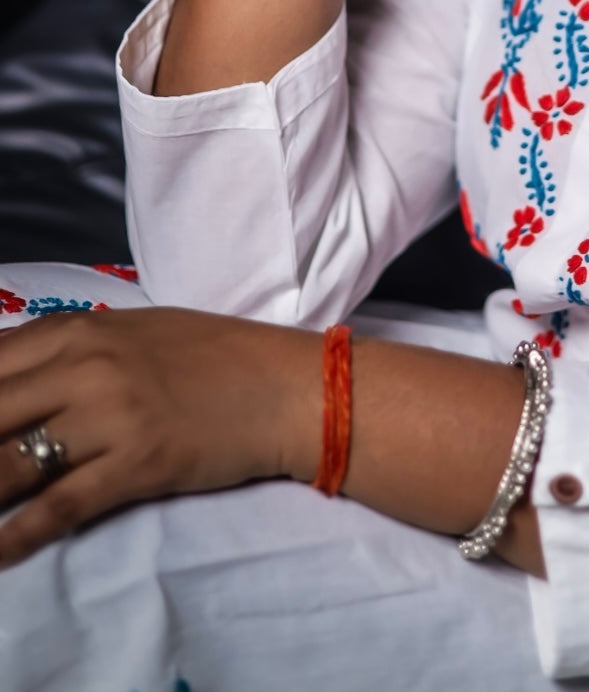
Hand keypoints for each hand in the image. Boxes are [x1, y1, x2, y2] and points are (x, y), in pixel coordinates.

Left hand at [0, 308, 319, 567]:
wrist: (284, 386)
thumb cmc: (213, 356)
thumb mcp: (133, 333)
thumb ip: (70, 350)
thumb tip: (9, 378)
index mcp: (79, 330)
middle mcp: (84, 366)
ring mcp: (109, 415)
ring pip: (9, 463)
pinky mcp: (136, 463)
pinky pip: (60, 505)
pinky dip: (18, 535)